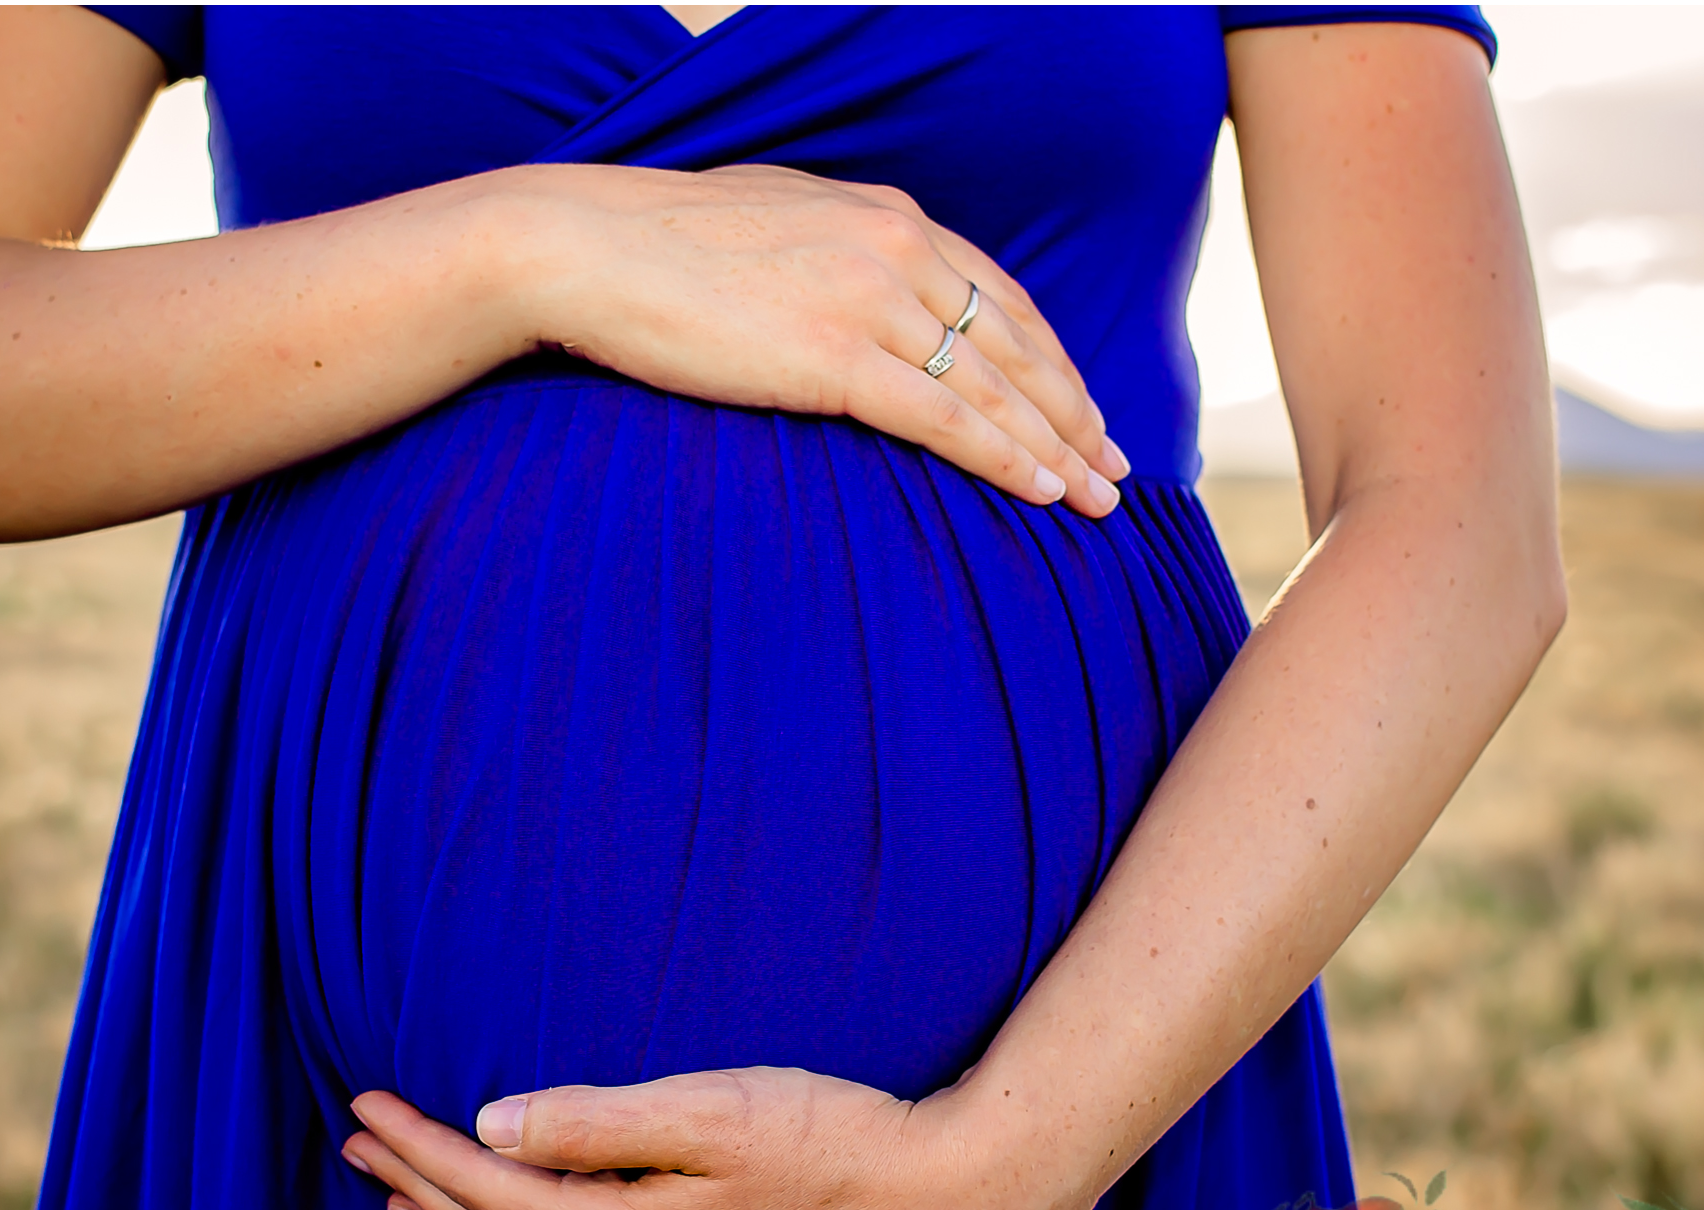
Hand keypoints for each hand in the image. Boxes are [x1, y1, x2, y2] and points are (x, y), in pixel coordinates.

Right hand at [515, 163, 1128, 517]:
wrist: (586, 248)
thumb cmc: (661, 248)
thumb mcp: (773, 228)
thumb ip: (835, 258)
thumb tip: (854, 300)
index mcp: (886, 217)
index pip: (1000, 295)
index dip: (1051, 358)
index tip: (1081, 405)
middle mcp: (896, 248)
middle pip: (1016, 343)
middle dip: (1074, 411)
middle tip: (1116, 463)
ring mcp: (870, 300)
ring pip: (994, 386)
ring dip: (1056, 447)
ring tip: (1097, 498)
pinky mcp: (835, 357)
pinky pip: (946, 419)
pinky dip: (1005, 458)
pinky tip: (1043, 490)